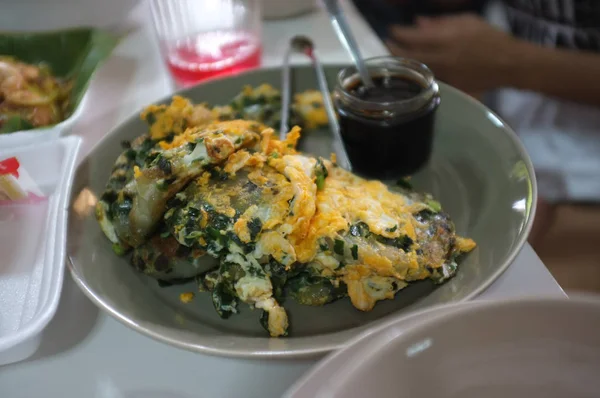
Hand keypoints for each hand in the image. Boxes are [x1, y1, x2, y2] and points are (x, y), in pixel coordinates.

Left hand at [386, 14, 522, 92]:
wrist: (509, 64)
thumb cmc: (490, 37)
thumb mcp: (466, 21)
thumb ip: (441, 23)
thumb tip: (417, 23)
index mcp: (447, 39)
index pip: (414, 37)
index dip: (399, 33)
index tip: (391, 30)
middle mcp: (443, 58)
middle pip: (410, 56)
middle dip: (395, 50)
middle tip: (386, 45)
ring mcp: (445, 74)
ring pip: (416, 70)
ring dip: (403, 64)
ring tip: (394, 58)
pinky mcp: (450, 86)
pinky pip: (428, 80)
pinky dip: (417, 75)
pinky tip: (411, 72)